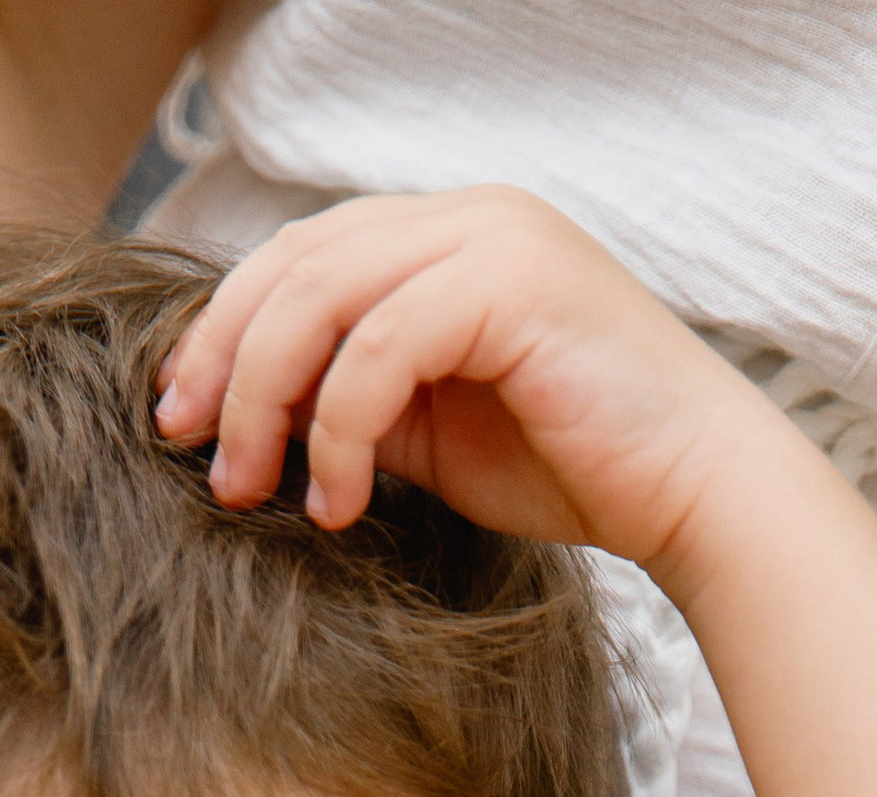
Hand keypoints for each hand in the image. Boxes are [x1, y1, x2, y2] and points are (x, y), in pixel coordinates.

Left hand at [154, 187, 764, 577]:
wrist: (697, 492)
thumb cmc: (579, 470)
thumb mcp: (436, 432)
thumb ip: (357, 400)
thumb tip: (254, 419)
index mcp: (444, 237)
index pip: (300, 257)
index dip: (223, 329)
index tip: (179, 417)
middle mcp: (464, 215)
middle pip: (294, 262)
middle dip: (223, 358)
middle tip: (189, 448)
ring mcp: (490, 236)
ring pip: (323, 295)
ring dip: (266, 398)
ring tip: (249, 487)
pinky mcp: (510, 282)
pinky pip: (380, 347)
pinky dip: (339, 429)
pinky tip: (336, 501)